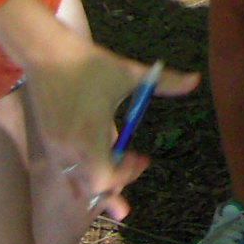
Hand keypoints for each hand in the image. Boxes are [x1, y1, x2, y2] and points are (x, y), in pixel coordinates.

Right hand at [27, 39, 199, 218]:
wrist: (46, 54)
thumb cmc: (89, 65)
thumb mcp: (129, 73)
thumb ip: (165, 82)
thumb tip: (196, 80)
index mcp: (89, 136)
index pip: (104, 178)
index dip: (126, 175)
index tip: (142, 157)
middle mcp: (69, 148)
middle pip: (91, 189)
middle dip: (116, 186)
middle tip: (136, 167)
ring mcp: (56, 148)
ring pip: (75, 184)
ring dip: (97, 184)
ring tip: (117, 183)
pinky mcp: (48, 143)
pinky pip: (65, 173)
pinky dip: (81, 176)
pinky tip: (95, 166)